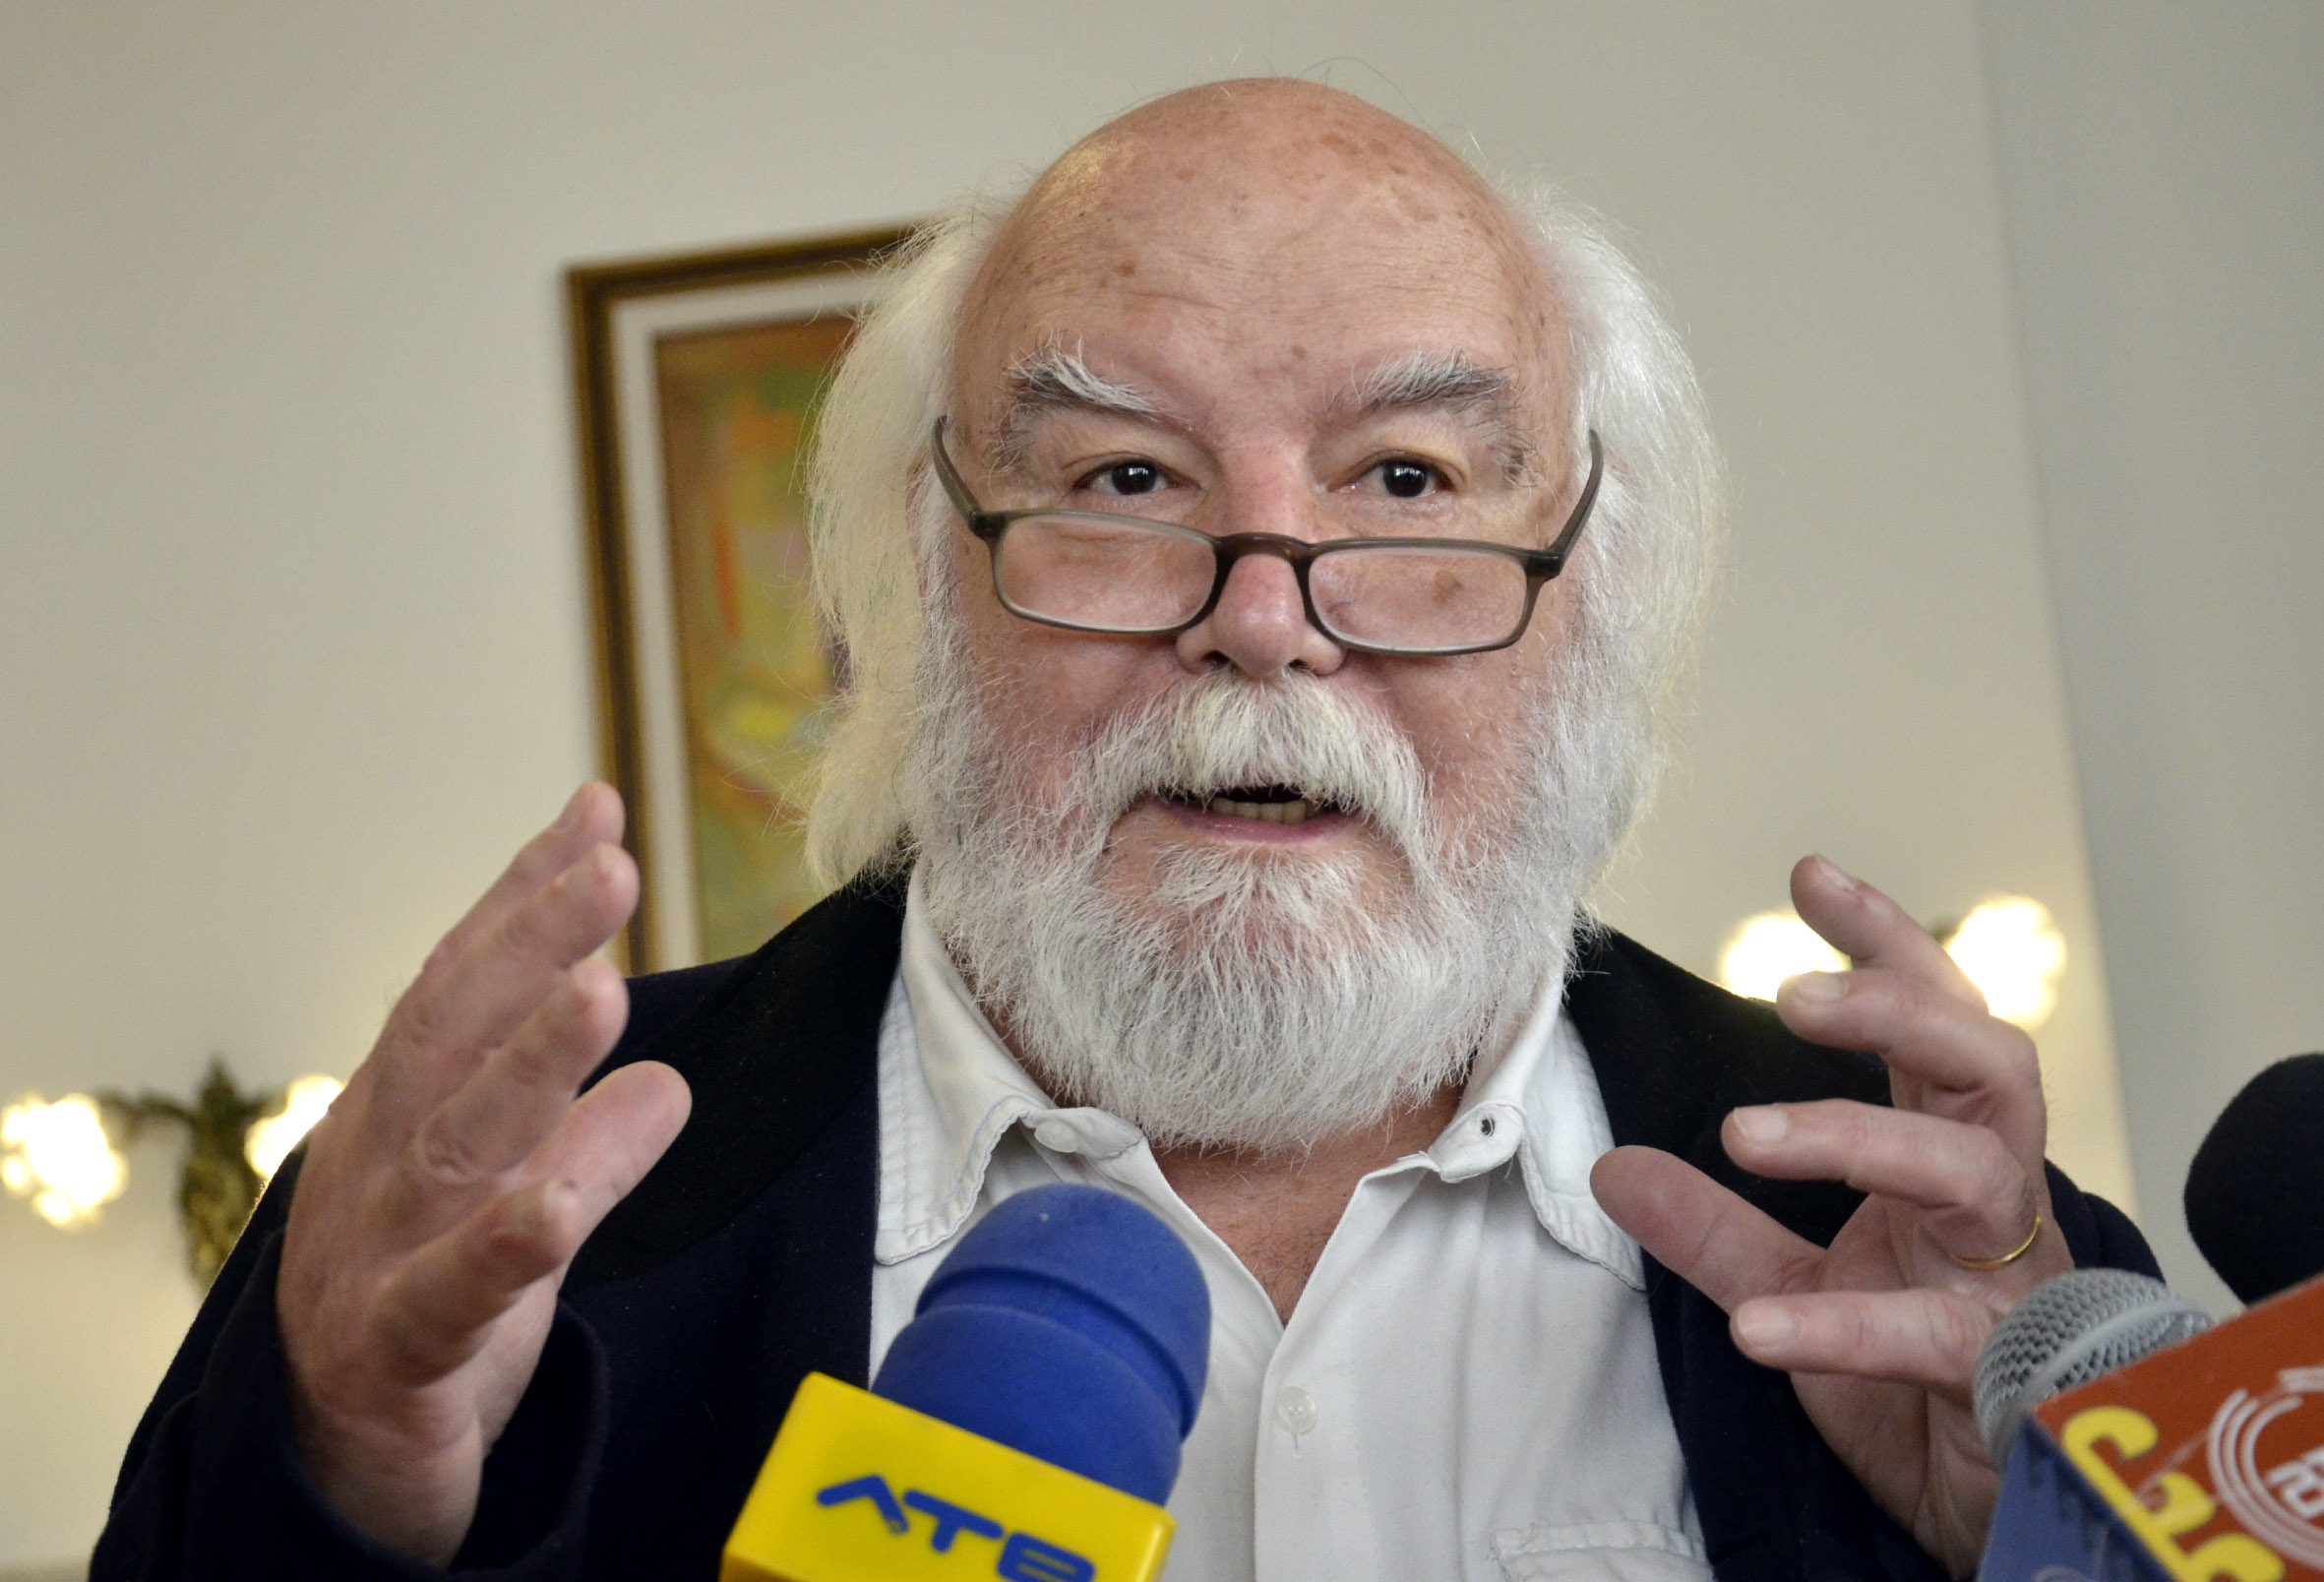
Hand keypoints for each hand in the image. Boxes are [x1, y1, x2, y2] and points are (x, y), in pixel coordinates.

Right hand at [275, 784, 690, 1563]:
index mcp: (396, 1103)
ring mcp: (379, 1252)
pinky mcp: (401, 1353)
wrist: (330, 1456)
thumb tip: (639, 1019)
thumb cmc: (423, 1286)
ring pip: (453, 1149)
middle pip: (447, 1034)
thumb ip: (558, 1095)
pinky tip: (557, 1205)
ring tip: (602, 992)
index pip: (457, 977)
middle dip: (528, 943)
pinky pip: (452, 1297)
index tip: (598, 812)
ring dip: (528, 1066)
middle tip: (611, 868)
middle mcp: (377, 1157)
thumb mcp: (494, 1174)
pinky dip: (505, 1246)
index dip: (523, 893)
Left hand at [1590, 855, 2070, 1575]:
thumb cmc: (1912, 1380)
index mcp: (1947, 1154)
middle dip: (1897, 1007)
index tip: (1809, 872)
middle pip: (1987, 1058)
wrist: (1986, 1513)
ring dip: (1859, 1137)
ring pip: (1973, 1167)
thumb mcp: (1788, 1286)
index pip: (1934, 1019)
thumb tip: (1613, 1163)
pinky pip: (1929, 1333)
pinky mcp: (2000, 1368)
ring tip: (1746, 1134)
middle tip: (1789, 989)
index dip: (1885, 941)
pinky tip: (1757, 1330)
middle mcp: (1992, 1194)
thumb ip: (1712, 1226)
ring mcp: (2009, 1275)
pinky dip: (1842, 1323)